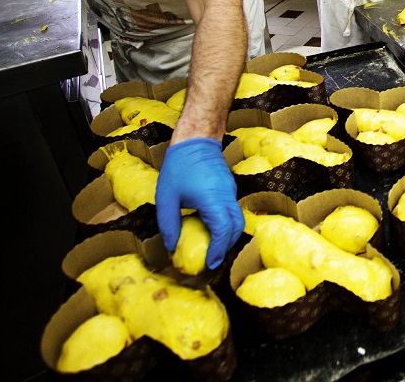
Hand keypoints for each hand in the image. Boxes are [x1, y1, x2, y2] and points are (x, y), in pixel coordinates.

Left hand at [156, 138, 243, 269]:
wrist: (196, 140)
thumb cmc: (178, 167)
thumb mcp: (166, 197)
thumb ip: (169, 224)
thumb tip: (171, 247)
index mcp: (212, 199)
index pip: (223, 230)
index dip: (218, 250)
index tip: (209, 264)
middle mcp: (226, 196)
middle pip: (237, 227)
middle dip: (227, 247)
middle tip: (213, 261)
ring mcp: (230, 191)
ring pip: (238, 219)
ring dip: (229, 236)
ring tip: (213, 249)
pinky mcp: (229, 188)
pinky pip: (233, 211)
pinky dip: (227, 225)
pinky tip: (212, 229)